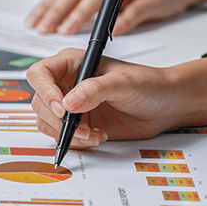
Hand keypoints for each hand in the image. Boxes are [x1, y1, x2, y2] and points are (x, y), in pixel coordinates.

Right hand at [26, 46, 206, 146]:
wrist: (166, 106)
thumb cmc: (148, 84)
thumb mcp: (123, 82)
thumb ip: (96, 89)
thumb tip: (70, 101)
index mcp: (72, 64)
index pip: (40, 74)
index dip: (45, 92)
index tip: (62, 109)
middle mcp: (67, 84)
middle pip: (39, 103)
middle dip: (58, 120)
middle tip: (80, 127)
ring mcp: (71, 106)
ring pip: (47, 123)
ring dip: (68, 134)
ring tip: (93, 134)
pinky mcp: (79, 125)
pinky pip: (63, 137)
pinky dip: (77, 142)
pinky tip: (99, 136)